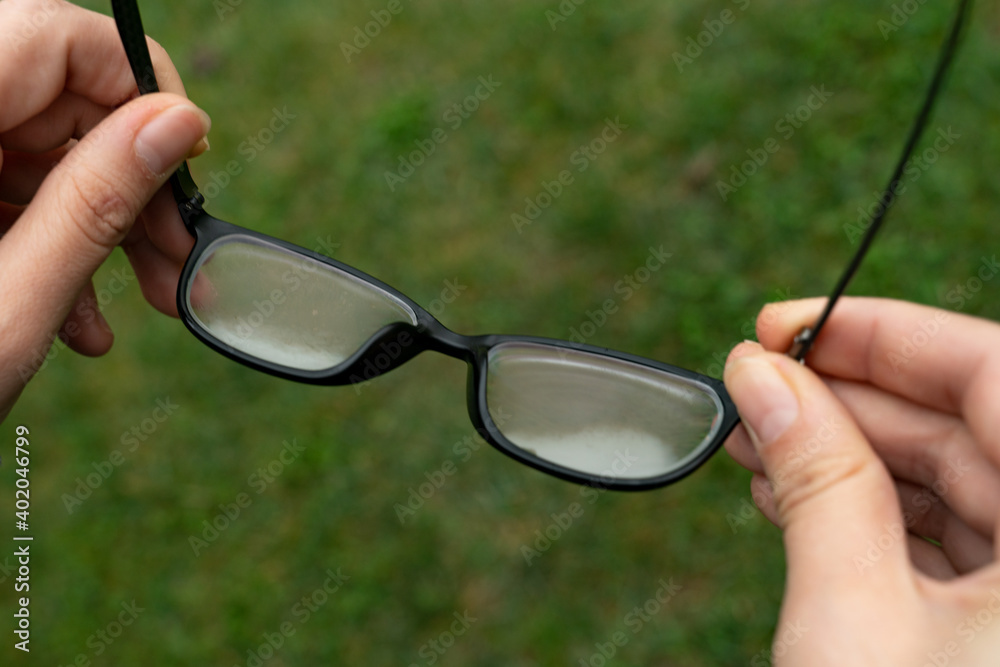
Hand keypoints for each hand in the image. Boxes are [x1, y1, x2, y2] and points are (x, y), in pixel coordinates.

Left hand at [0, 0, 210, 420]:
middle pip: (52, 100)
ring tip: (144, 302)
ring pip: (35, 152)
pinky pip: (1, 191)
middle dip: (129, 181)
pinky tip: (78, 316)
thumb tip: (179, 125)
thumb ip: (94, 202)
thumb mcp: (7, 305)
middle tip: (176, 257)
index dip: (136, 87)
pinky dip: (50, 245)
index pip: (55, 39)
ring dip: (100, 227)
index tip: (186, 159)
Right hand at [724, 296, 999, 664]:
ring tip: (755, 444)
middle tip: (752, 386)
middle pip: (972, 424)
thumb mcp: (853, 614)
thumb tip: (760, 377)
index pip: (994, 371)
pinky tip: (793, 500)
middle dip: (848, 400)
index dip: (883, 333)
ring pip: (958, 483)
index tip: (782, 327)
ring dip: (846, 458)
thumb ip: (817, 480)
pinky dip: (869, 517)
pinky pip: (954, 542)